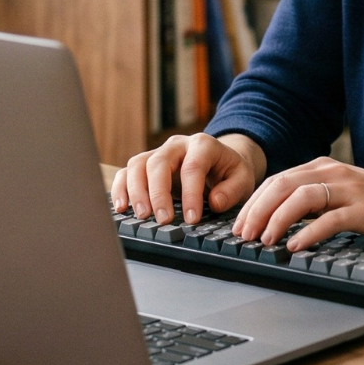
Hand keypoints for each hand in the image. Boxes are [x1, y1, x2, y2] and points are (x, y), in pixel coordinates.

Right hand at [111, 132, 265, 225]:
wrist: (221, 161)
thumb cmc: (230, 171)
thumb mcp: (242, 179)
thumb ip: (232, 190)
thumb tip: (214, 202)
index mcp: (203, 145)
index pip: (192, 167)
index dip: (191, 193)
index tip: (191, 218)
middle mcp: (176, 145)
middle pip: (159, 163)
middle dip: (158, 193)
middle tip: (163, 220)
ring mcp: (158, 153)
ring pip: (138, 165)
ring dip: (136, 191)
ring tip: (142, 216)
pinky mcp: (145, 165)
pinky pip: (126, 172)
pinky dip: (121, 188)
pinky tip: (122, 207)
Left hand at [232, 157, 363, 251]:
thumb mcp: (343, 193)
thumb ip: (315, 198)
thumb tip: (278, 217)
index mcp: (324, 168)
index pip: (277, 180)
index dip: (253, 202)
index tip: (238, 225)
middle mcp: (333, 172)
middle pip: (282, 185)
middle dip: (256, 211)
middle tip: (243, 236)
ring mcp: (349, 189)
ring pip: (300, 198)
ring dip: (276, 220)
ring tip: (264, 242)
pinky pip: (329, 219)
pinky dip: (307, 233)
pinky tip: (295, 247)